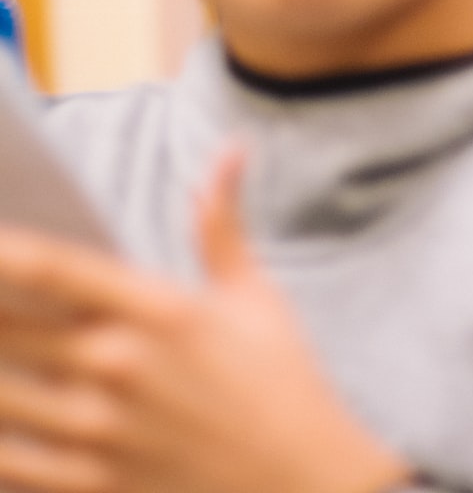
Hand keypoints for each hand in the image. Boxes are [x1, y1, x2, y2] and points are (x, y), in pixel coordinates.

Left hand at [0, 146, 407, 492]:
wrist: (305, 483)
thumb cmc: (284, 383)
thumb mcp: (256, 298)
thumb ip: (220, 225)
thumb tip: (231, 149)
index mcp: (160, 311)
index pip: (53, 268)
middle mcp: (118, 365)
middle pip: (3, 327)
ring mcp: (97, 429)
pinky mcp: (89, 482)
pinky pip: (5, 461)